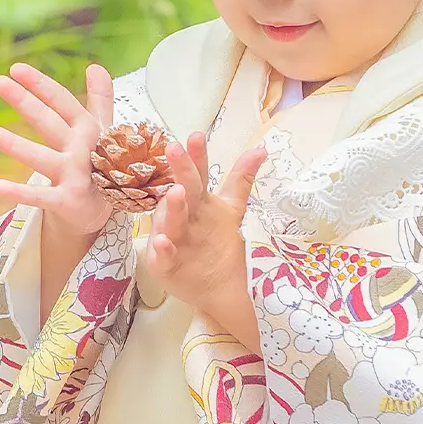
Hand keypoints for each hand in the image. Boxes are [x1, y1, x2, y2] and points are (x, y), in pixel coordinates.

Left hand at [0, 63, 113, 235]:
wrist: (105, 210)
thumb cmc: (100, 162)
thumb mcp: (103, 130)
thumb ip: (100, 99)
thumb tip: (95, 66)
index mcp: (88, 129)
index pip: (62, 102)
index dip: (40, 84)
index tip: (15, 69)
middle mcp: (81, 149)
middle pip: (48, 122)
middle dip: (24, 101)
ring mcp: (74, 176)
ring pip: (39, 157)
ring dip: (13, 144)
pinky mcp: (67, 201)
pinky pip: (40, 197)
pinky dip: (19, 193)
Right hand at [143, 132, 267, 311]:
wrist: (219, 287)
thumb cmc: (218, 243)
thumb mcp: (231, 208)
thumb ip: (240, 179)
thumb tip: (260, 149)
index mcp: (198, 201)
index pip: (197, 174)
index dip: (197, 156)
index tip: (196, 136)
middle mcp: (183, 216)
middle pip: (183, 191)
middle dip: (179, 170)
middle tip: (175, 149)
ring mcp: (173, 239)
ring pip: (172, 221)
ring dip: (173, 207)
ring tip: (177, 192)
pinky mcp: (165, 264)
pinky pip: (163, 256)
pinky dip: (162, 249)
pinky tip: (163, 242)